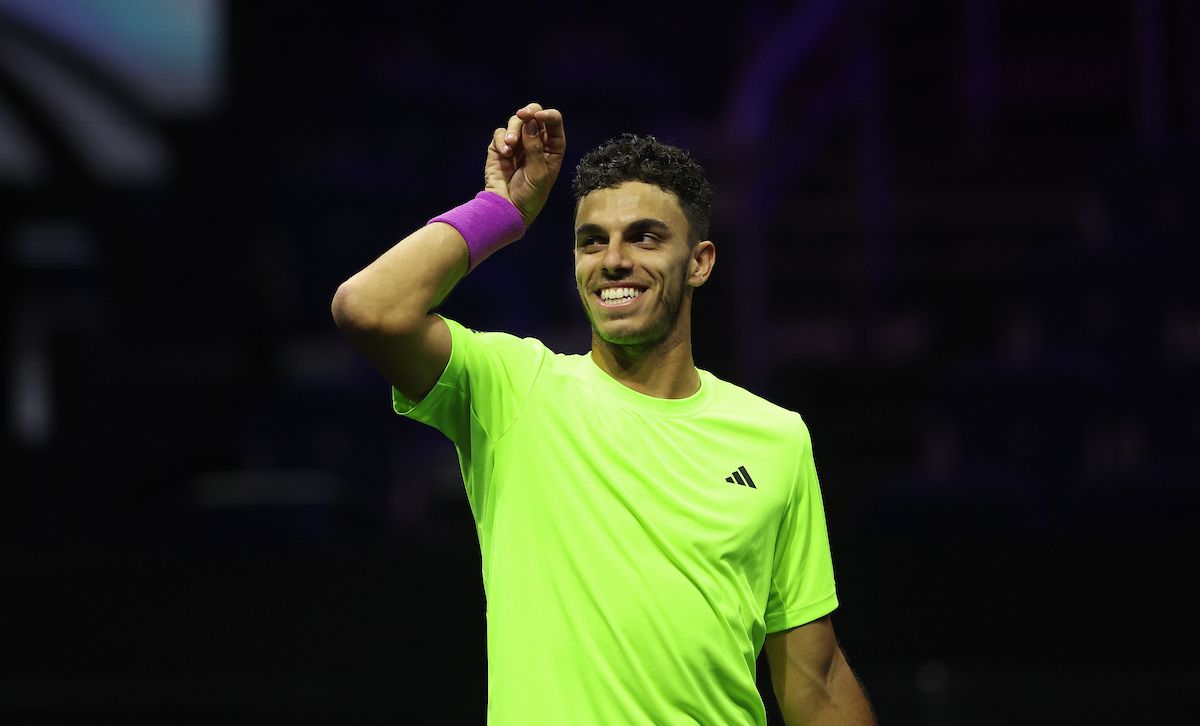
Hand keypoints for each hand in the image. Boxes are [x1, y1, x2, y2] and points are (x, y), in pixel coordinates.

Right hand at [484, 103, 564, 227]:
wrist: (508, 208)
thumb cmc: (530, 195)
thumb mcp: (538, 173)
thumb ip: (535, 147)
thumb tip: (530, 122)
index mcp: (552, 147)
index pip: (554, 123)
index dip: (548, 115)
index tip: (538, 116)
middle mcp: (536, 141)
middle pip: (534, 114)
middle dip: (529, 112)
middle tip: (522, 116)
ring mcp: (518, 143)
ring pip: (516, 121)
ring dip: (514, 129)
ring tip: (511, 145)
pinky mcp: (500, 147)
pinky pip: (500, 133)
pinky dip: (501, 139)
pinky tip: (505, 153)